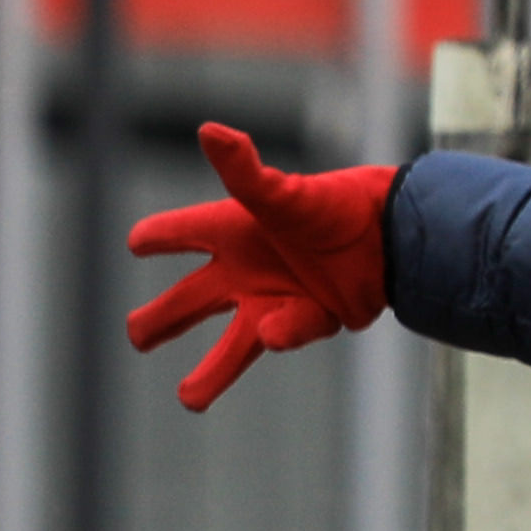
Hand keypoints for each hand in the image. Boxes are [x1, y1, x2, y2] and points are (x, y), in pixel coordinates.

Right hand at [124, 125, 396, 409]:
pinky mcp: (309, 319)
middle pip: (191, 300)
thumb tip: (210, 130)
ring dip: (212, 372)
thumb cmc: (335, 206)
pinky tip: (271, 330)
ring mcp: (276, 298)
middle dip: (162, 319)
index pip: (183, 233)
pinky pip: (288, 332)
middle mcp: (248, 269)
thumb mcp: (281, 194)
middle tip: (137, 336)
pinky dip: (283, 332)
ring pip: (233, 343)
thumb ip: (242, 171)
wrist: (394, 235)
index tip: (136, 242)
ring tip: (189, 399)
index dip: (158, 236)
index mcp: (234, 230)